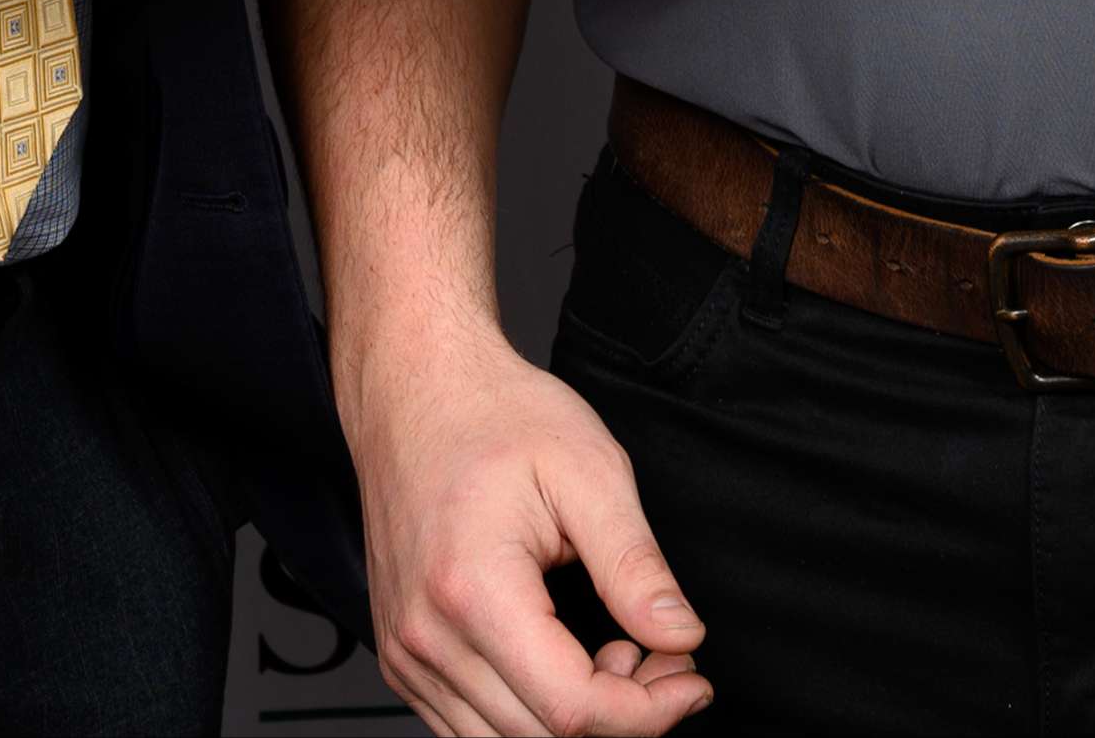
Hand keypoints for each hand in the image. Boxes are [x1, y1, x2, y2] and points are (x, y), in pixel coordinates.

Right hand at [341, 313, 709, 735]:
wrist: (414, 390)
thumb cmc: (494, 416)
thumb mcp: (589, 471)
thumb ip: (636, 565)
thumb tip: (680, 636)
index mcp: (472, 590)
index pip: (571, 710)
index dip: (648, 713)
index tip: (692, 680)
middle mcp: (425, 637)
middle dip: (623, 715)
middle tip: (663, 655)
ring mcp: (406, 654)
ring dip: (574, 719)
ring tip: (613, 651)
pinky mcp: (402, 658)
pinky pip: (470, 728)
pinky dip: (530, 715)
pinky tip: (565, 658)